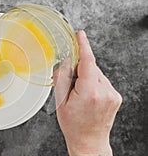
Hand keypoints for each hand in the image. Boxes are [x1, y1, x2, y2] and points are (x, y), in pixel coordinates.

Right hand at [54, 31, 121, 155]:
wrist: (89, 141)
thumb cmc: (73, 124)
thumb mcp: (61, 101)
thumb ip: (62, 78)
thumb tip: (65, 62)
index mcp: (89, 92)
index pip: (88, 62)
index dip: (83, 46)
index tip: (80, 35)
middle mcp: (105, 91)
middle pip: (91, 67)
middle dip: (79, 69)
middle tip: (70, 83)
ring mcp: (112, 94)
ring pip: (96, 73)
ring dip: (86, 76)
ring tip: (79, 93)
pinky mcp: (116, 96)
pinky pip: (102, 80)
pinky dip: (93, 82)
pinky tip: (87, 94)